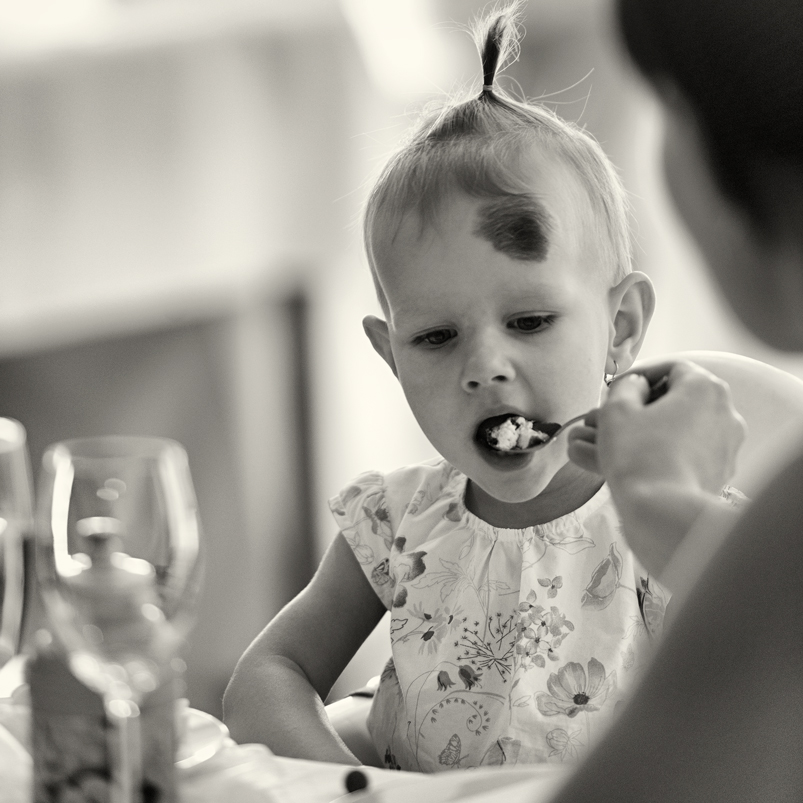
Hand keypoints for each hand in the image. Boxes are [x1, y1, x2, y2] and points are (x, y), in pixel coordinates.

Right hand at [568, 360, 745, 494]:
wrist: (663, 512)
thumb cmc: (638, 456)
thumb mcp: (617, 410)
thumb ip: (626, 387)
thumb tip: (637, 386)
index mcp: (704, 387)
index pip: (672, 368)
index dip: (641, 375)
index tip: (618, 389)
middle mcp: (725, 411)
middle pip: (680, 398)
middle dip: (645, 406)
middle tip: (616, 417)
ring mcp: (728, 444)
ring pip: (682, 427)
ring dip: (652, 430)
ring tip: (618, 443)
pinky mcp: (722, 471)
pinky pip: (689, 452)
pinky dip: (665, 452)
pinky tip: (638, 462)